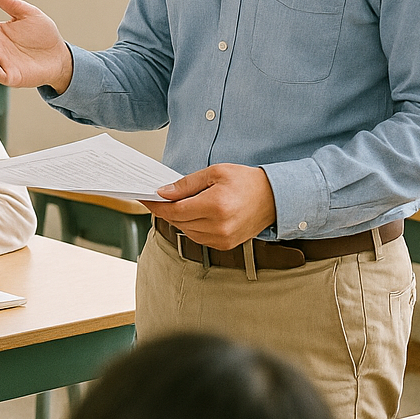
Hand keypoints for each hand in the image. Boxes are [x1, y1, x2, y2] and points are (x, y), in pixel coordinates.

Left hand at [141, 164, 276, 250]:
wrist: (275, 198)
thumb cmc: (247, 182)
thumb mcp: (215, 173)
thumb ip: (186, 184)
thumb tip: (164, 193)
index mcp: (216, 206)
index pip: (175, 210)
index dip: (156, 205)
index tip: (145, 198)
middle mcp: (219, 226)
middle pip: (178, 221)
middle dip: (166, 210)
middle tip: (158, 198)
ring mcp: (223, 239)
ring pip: (186, 231)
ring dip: (178, 219)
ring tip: (178, 204)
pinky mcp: (225, 245)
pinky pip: (198, 238)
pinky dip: (190, 226)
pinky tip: (193, 214)